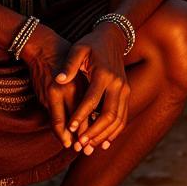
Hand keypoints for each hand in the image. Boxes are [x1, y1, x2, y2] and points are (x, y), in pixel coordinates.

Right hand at [21, 25, 82, 147]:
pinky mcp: (45, 95)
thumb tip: (94, 113)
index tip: (97, 140)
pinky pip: (54, 117)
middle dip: (82, 136)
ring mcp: (55, 94)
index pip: (91, 111)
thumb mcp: (81, 73)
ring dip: (69, 136)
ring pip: (64, 122)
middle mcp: (69, 90)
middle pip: (79, 120)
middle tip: (86, 148)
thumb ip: (86, 91)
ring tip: (73, 145)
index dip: (94, 128)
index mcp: (82, 84)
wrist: (44, 47)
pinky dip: (60, 128)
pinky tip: (64, 136)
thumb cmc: (65, 59)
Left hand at [57, 21, 131, 153]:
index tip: (70, 129)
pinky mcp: (127, 93)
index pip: (92, 100)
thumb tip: (59, 79)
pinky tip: (103, 143)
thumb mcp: (78, 49)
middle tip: (79, 144)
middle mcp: (117, 84)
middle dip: (94, 132)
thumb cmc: (91, 44)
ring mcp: (125, 89)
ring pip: (118, 119)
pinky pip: (123, 117)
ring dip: (104, 135)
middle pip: (108, 114)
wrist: (113, 38)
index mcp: (104, 74)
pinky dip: (114, 131)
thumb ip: (69, 65)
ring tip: (89, 147)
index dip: (81, 116)